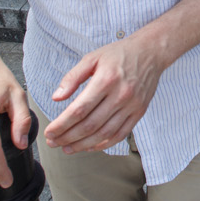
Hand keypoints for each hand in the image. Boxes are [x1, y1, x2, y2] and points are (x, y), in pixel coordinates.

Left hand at [43, 37, 165, 154]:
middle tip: (53, 142)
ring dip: (83, 145)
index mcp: (106, 79)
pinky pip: (120, 134)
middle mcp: (120, 94)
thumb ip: (72, 77)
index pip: (79, 109)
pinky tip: (89, 146)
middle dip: (68, 137)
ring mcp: (131, 105)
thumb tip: (56, 97)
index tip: (50, 132)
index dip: (62, 124)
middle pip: (90, 125)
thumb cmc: (119, 54)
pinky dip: (103, 144)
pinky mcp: (139, 112)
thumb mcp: (92, 58)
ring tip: (67, 148)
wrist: (150, 52)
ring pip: (104, 134)